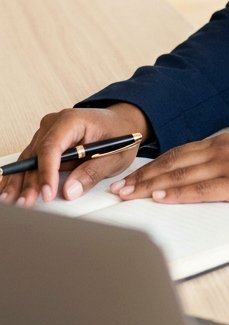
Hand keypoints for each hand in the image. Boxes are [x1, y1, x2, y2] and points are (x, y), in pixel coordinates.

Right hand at [0, 103, 150, 207]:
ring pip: (28, 160)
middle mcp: (55, 124)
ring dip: (19, 182)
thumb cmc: (120, 133)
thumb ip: (92, 172)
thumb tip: (69, 190)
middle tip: (25, 204)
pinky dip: (21, 178)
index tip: (47, 193)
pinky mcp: (44, 144)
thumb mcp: (116, 155)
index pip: (52, 147)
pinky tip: (10, 192)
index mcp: (73, 120)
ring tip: (12, 203)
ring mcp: (47, 133)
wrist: (121, 122)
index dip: (47, 172)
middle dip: (29, 182)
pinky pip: (29, 161)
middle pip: (36, 155)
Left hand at [108, 133, 228, 204]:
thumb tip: (201, 174)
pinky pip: (201, 189)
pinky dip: (177, 193)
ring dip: (150, 186)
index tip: (131, 177)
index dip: (151, 166)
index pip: (177, 153)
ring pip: (180, 175)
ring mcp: (228, 165)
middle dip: (141, 177)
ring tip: (128, 196)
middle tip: (118, 189)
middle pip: (172, 163)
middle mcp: (220, 150)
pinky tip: (160, 198)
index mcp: (223, 142)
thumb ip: (224, 160)